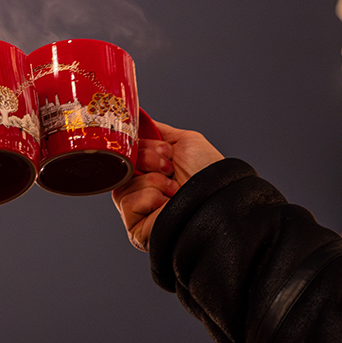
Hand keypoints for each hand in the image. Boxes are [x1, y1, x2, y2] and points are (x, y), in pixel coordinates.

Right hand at [112, 120, 223, 250]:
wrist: (218, 200)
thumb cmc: (209, 175)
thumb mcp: (185, 141)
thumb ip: (158, 130)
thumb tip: (137, 116)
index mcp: (150, 170)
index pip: (128, 152)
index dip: (143, 147)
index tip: (164, 150)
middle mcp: (141, 188)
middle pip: (123, 164)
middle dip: (150, 160)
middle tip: (170, 169)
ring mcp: (137, 208)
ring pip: (125, 182)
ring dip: (153, 180)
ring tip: (174, 189)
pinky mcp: (135, 226)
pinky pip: (127, 201)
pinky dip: (149, 197)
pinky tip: (166, 203)